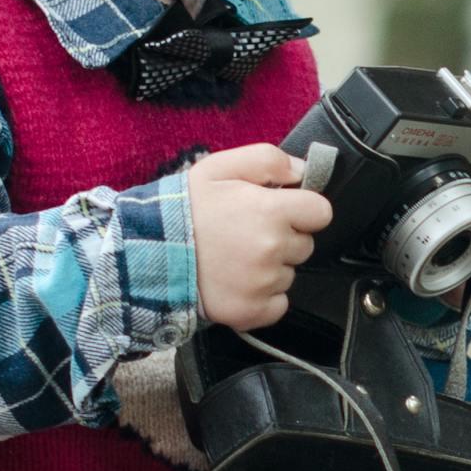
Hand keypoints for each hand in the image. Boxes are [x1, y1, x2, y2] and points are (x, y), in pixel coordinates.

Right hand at [187, 143, 331, 330]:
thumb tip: (302, 170)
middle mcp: (273, 249)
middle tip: (248, 233)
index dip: (304, 209)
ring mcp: (263, 283)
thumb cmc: (184, 209)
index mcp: (271, 211)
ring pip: (289, 273)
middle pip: (305, 244)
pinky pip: (278, 303)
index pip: (321, 212)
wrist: (149, 253)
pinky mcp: (252, 311)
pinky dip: (264, 297)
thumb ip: (267, 160)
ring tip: (236, 257)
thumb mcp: (219, 167)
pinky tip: (239, 282)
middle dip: (284, 237)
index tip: (284, 211)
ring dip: (271, 267)